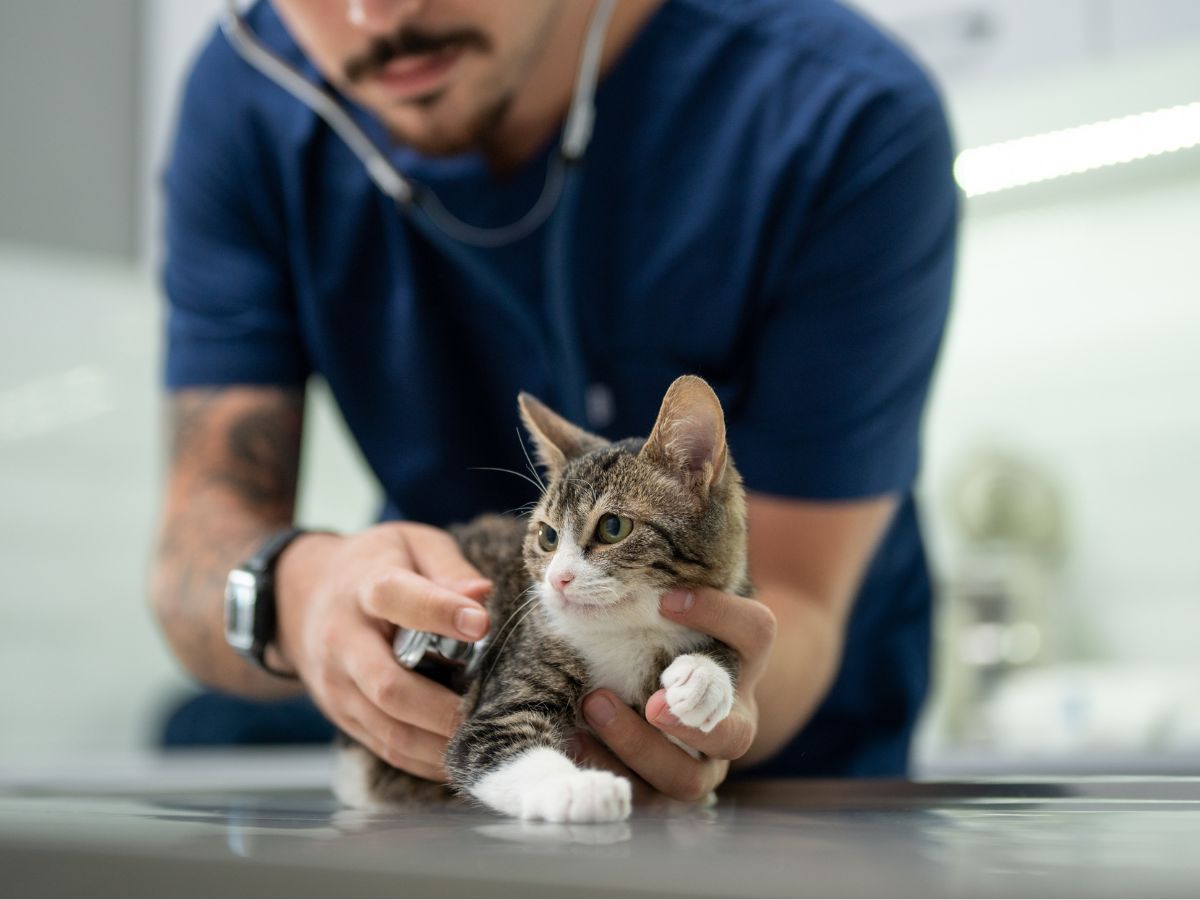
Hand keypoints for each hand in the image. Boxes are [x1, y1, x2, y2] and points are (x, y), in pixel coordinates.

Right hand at [274, 523, 491, 782]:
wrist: (295, 595)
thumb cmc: (372, 565)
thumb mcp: (410, 544)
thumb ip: (448, 569)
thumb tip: (481, 596)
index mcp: (365, 586)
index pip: (396, 598)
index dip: (439, 611)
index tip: (481, 624)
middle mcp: (343, 639)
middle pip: (387, 685)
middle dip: (440, 708)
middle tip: (484, 712)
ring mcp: (336, 683)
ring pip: (386, 728)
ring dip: (435, 745)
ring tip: (478, 742)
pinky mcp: (339, 712)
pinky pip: (382, 746)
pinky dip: (421, 760)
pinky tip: (455, 759)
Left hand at [576, 587, 776, 801]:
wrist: (662, 680)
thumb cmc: (658, 629)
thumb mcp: (664, 607)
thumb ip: (650, 591)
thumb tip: (592, 567)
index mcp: (742, 661)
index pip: (755, 632)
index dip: (718, 616)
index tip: (666, 600)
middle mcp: (733, 717)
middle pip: (734, 733)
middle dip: (690, 722)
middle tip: (653, 703)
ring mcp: (703, 761)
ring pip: (689, 779)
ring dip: (639, 747)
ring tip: (594, 705)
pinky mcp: (666, 789)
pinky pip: (646, 798)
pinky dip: (609, 769)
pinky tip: (575, 736)